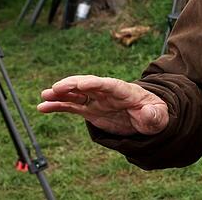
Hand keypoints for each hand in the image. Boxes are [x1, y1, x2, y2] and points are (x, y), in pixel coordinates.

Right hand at [38, 75, 168, 135]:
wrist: (148, 118)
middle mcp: (109, 93)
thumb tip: (147, 112)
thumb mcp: (159, 117)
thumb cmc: (155, 115)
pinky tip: (42, 107)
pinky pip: (71, 106)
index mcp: (126, 92)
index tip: (83, 83)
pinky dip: (58, 106)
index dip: (97, 83)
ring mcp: (98, 100)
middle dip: (74, 85)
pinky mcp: (90, 109)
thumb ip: (153, 115)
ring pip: (77, 94)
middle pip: (90, 85)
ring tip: (45, 95)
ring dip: (61, 93)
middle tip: (57, 88)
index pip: (111, 85)